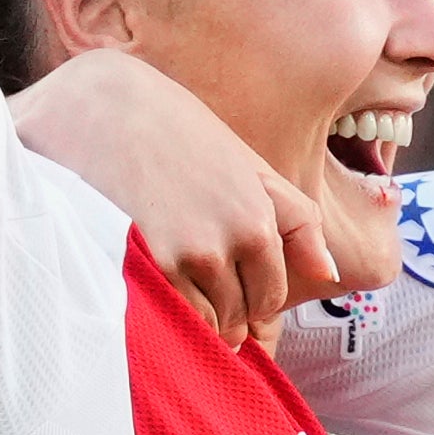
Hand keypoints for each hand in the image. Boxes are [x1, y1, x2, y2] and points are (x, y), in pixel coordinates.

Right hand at [15, 50, 335, 345]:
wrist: (104, 110)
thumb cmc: (178, 134)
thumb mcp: (250, 167)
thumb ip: (297, 222)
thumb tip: (329, 274)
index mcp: (262, 220)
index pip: (271, 298)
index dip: (250, 296)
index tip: (226, 275)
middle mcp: (233, 242)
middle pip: (241, 317)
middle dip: (227, 309)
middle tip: (194, 269)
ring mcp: (191, 257)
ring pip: (209, 324)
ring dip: (197, 314)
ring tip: (171, 270)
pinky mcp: (150, 265)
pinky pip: (175, 320)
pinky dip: (170, 314)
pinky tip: (154, 278)